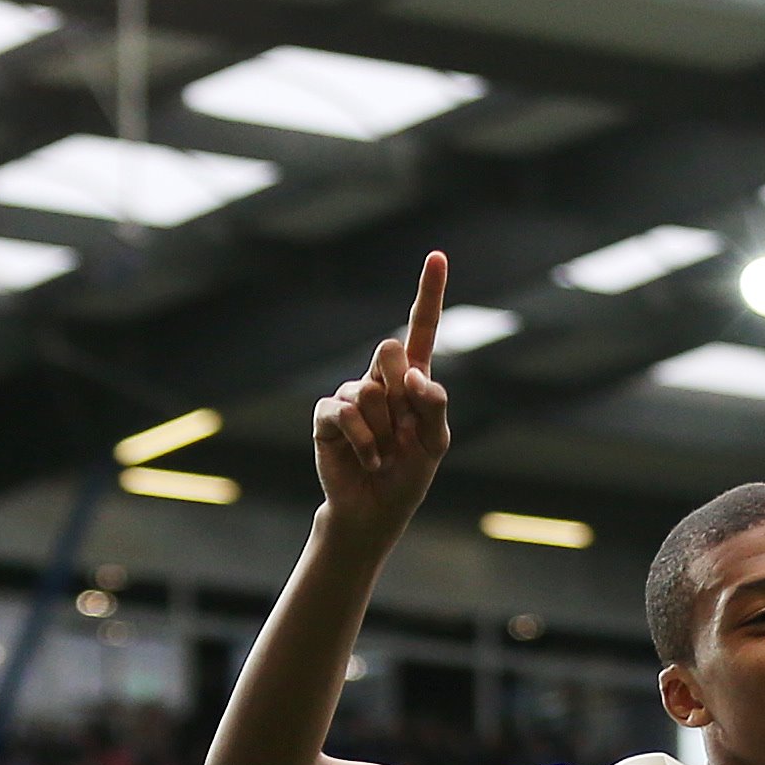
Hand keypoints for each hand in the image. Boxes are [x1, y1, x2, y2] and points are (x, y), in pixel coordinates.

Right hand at [309, 255, 450, 543]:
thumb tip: (414, 376)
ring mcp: (351, 394)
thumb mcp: (436, 443)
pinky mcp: (328, 415)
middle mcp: (381, 379)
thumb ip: (434, 406)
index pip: (422, 327)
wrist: (375, 509)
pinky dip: (363, 441)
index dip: (428, 291)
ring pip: (369, 391)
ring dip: (383, 431)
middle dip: (398, 391)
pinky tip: (368, 460)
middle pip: (389, 351)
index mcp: (413, 379)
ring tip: (384, 453)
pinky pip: (345, 412)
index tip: (437, 255)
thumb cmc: (409, 474)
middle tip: (401, 428)